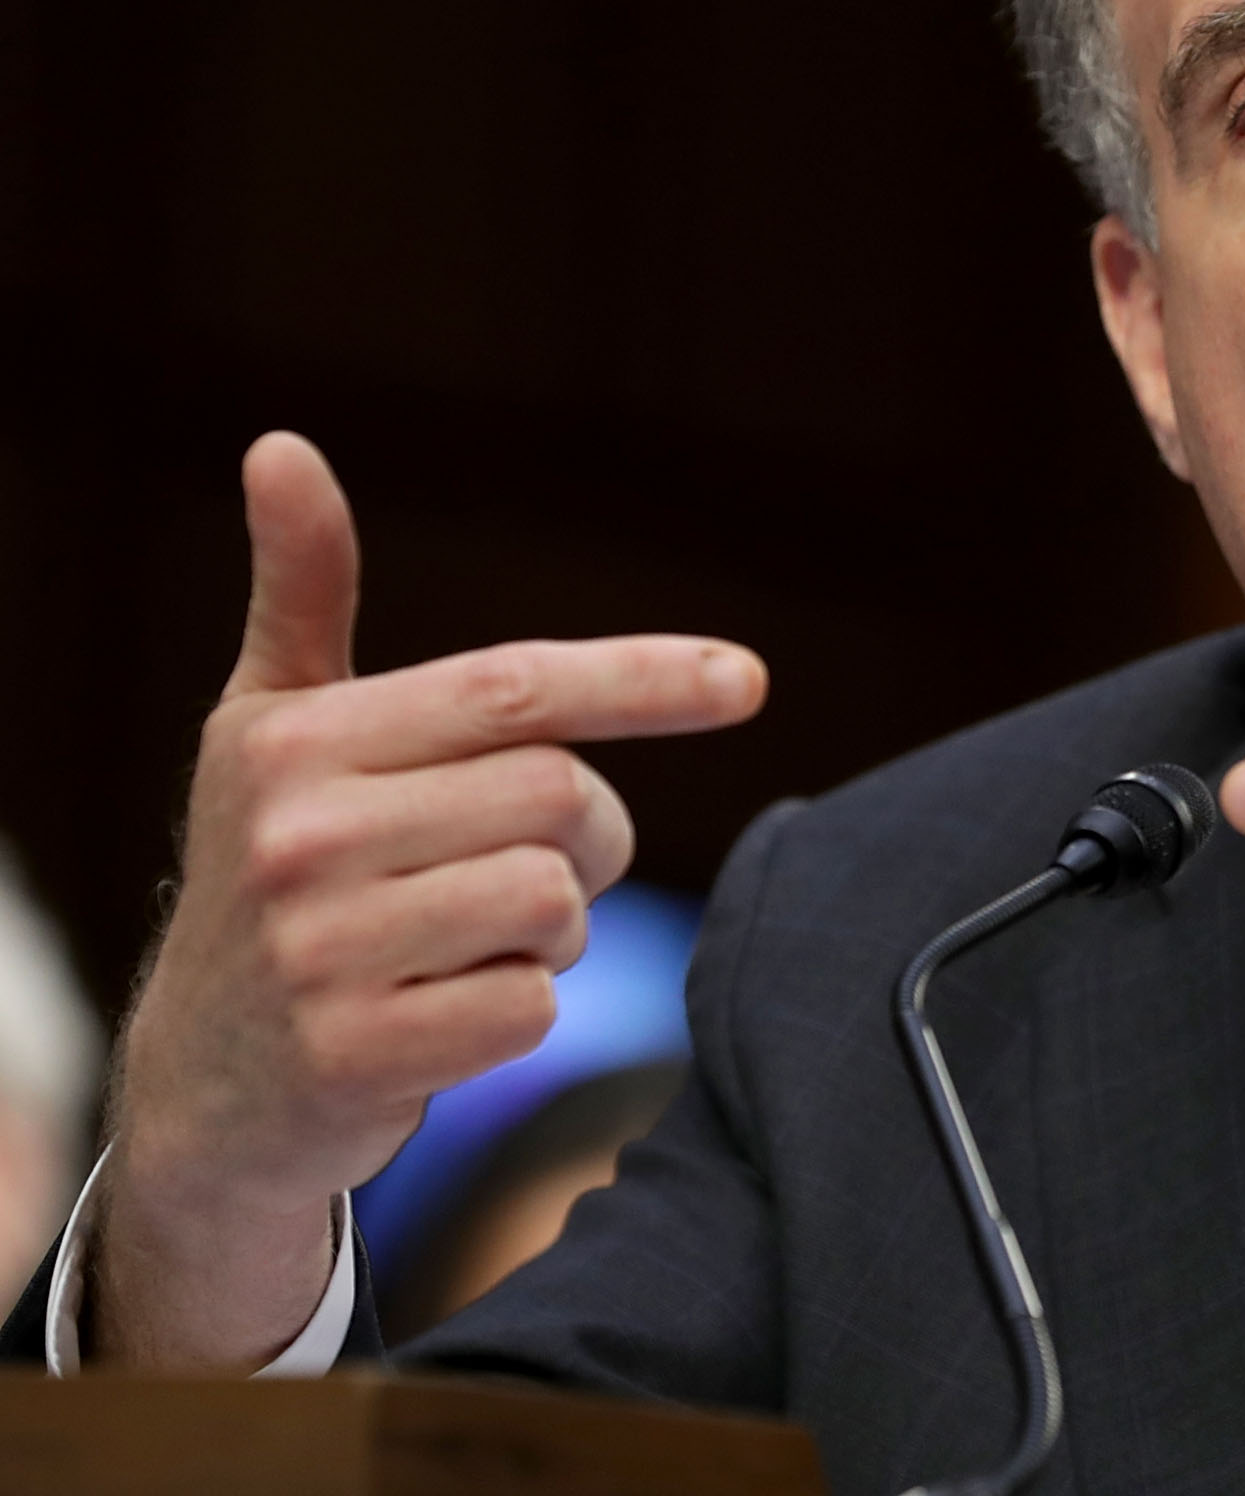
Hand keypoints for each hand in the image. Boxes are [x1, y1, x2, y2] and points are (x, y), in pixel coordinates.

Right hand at [89, 434, 766, 1369]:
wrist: (207, 1087)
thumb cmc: (274, 879)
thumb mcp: (270, 730)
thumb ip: (303, 594)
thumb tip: (281, 447)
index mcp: (297, 742)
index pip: (515, 688)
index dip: (642, 679)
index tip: (747, 680)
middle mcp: (297, 835)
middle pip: (562, 799)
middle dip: (585, 837)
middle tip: (523, 868)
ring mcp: (318, 952)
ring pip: (558, 902)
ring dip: (557, 931)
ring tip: (468, 943)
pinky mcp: (353, 1056)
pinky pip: (535, 1008)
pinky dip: (524, 1010)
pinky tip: (448, 1014)